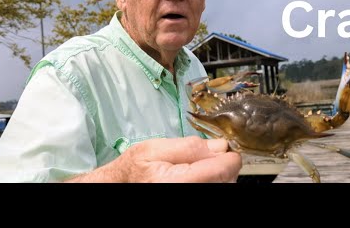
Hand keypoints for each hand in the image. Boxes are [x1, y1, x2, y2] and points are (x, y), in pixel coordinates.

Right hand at [67, 136, 241, 182]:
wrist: (120, 187)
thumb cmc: (134, 170)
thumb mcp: (154, 149)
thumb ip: (189, 146)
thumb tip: (220, 146)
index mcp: (177, 181)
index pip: (222, 169)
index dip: (228, 156)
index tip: (225, 150)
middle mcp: (187, 193)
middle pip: (228, 180)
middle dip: (222, 165)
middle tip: (208, 157)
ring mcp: (191, 199)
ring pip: (224, 186)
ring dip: (218, 175)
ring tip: (199, 169)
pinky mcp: (196, 203)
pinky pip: (214, 190)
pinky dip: (212, 182)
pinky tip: (199, 178)